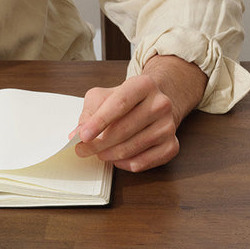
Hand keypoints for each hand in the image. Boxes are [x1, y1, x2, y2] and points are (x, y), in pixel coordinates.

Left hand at [72, 55, 207, 172]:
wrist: (156, 103)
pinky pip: (145, 162)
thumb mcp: (105, 96)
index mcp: (144, 84)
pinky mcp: (172, 145)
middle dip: (99, 143)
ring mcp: (168, 125)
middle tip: (82, 150)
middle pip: (125, 129)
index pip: (120, 104)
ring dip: (110, 154)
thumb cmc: (127, 100)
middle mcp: (161, 103)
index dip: (99, 121)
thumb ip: (89, 112)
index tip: (83, 136)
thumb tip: (77, 134)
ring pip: (132, 147)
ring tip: (99, 152)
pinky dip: (126, 164)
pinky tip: (117, 159)